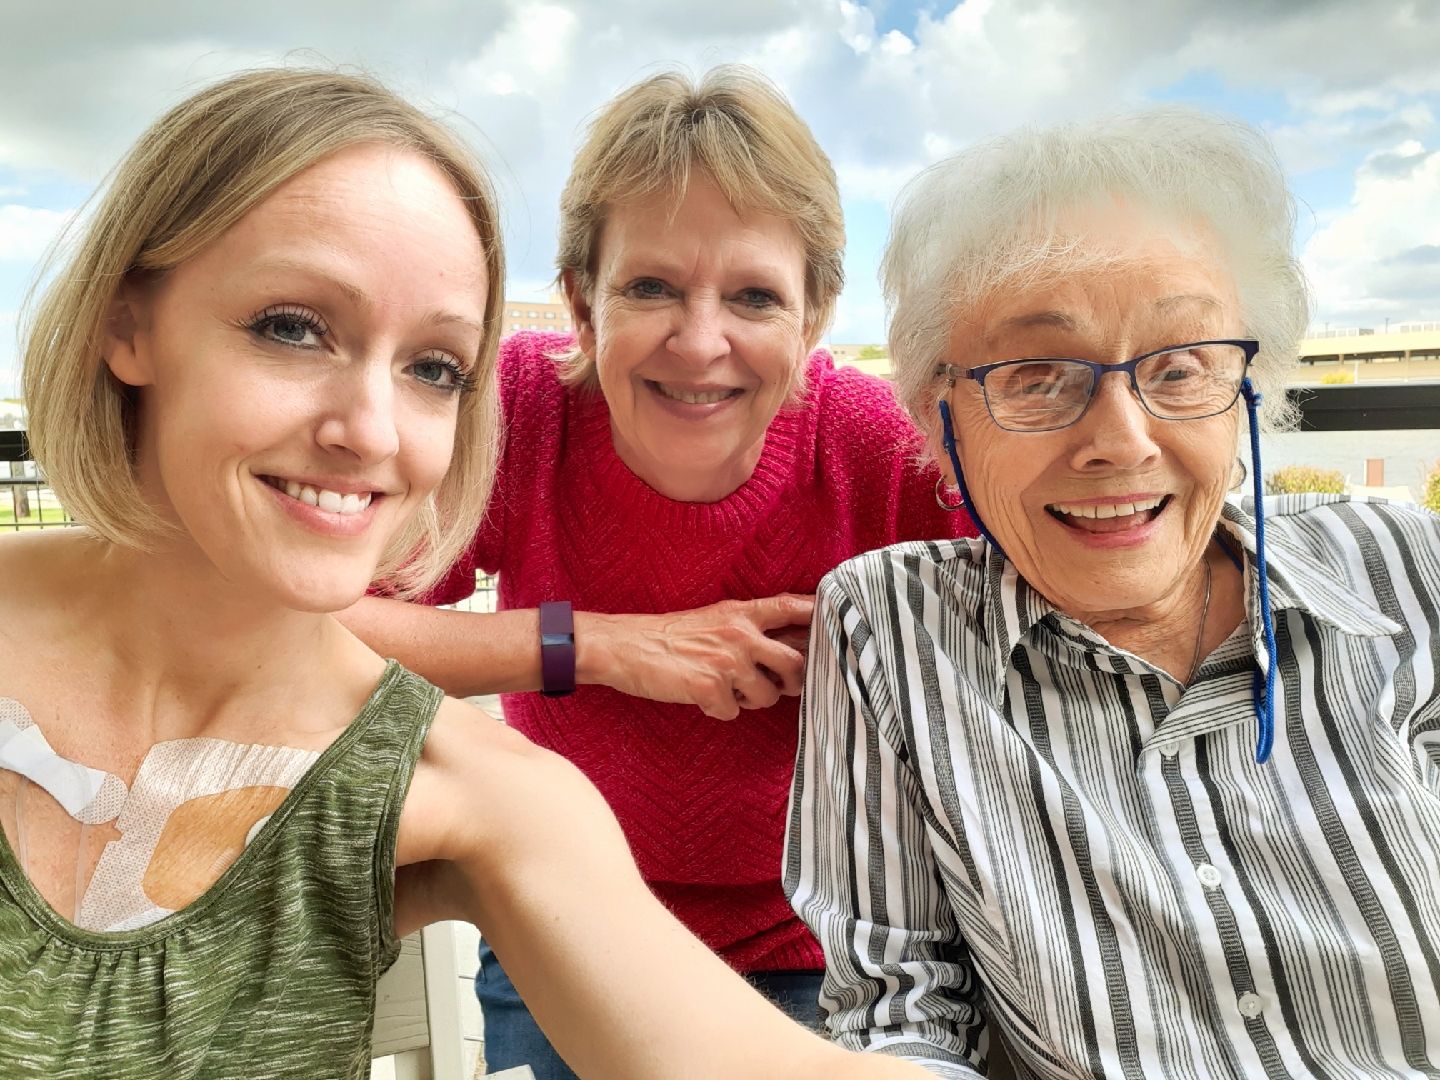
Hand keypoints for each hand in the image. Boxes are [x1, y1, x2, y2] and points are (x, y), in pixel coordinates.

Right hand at [577, 594, 814, 718]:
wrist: (627, 646)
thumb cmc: (672, 635)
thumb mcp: (715, 618)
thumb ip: (752, 626)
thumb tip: (793, 641)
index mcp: (742, 613)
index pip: (793, 607)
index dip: (821, 615)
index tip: (838, 625)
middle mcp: (740, 634)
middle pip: (797, 662)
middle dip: (793, 681)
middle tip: (778, 685)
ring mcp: (727, 661)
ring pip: (769, 696)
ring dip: (751, 700)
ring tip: (726, 688)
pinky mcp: (710, 686)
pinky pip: (734, 712)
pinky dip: (719, 710)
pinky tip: (702, 696)